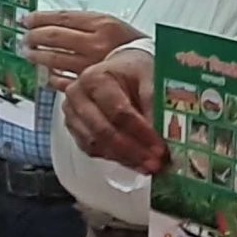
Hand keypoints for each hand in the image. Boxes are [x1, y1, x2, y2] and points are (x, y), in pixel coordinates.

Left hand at [24, 10, 143, 90]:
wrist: (148, 66)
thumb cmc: (126, 42)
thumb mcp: (107, 22)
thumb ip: (79, 21)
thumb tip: (45, 20)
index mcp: (102, 24)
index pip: (62, 18)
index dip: (39, 18)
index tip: (26, 19)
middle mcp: (96, 43)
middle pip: (54, 37)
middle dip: (33, 36)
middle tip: (25, 37)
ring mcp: (92, 64)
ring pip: (54, 58)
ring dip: (37, 55)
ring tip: (29, 52)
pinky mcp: (91, 83)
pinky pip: (62, 80)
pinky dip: (50, 76)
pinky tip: (46, 72)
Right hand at [62, 48, 163, 173]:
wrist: (119, 70)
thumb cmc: (134, 72)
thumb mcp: (150, 78)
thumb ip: (155, 103)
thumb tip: (165, 133)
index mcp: (95, 78)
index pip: (118, 111)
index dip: (140, 132)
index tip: (160, 148)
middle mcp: (77, 95)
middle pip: (103, 130)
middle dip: (132, 151)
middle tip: (155, 163)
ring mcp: (72, 113)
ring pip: (95, 144)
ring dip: (124, 158)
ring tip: (149, 166)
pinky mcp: (74, 128)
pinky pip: (92, 149)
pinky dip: (115, 158)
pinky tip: (135, 162)